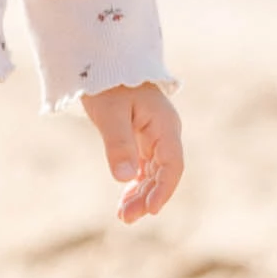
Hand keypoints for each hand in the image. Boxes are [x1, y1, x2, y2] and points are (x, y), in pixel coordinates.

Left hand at [82, 81, 183, 222]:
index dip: (164, 189)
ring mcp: (155, 135)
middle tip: (126, 218)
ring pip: (154, 171)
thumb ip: (118, 143)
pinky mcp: (142, 137)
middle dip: (148, 197)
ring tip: (124, 215)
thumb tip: (123, 178)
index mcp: (164, 124)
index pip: (173, 164)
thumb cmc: (107, 82)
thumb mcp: (110, 113)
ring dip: (141, 193)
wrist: (103, 59)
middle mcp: (165, 131)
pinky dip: (136, 183)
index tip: (151, 210)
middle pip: (163, 172)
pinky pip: (144, 165)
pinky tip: (125, 199)